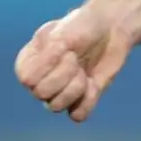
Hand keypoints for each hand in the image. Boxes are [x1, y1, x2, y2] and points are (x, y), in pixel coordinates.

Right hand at [14, 3, 134, 122]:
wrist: (112, 28)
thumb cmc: (83, 26)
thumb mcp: (63, 31)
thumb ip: (49, 52)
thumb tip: (41, 77)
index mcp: (28, 63)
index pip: (28, 80)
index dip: (49, 66)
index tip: (64, 49)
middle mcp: (40, 80)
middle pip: (42, 94)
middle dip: (65, 74)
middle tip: (76, 58)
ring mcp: (59, 91)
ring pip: (57, 107)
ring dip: (76, 88)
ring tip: (84, 71)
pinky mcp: (80, 100)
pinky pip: (78, 115)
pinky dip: (88, 100)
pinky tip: (94, 83)